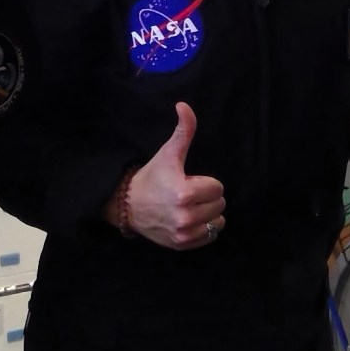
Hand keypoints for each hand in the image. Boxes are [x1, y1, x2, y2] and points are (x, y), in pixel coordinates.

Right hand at [124, 102, 226, 249]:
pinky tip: (190, 220)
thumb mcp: (168, 153)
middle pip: (220, 205)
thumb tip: (184, 105)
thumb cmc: (152, 177)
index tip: (189, 181)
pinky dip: (204, 229)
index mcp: (184, 193)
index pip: (218, 188)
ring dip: (208, 214)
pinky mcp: (182, 244)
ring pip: (217, 222)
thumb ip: (183, 130)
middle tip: (188, 194)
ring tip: (191, 207)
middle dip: (207, 197)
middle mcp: (185, 217)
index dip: (205, 182)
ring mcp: (184, 233)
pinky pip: (209, 237)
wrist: (129, 205)